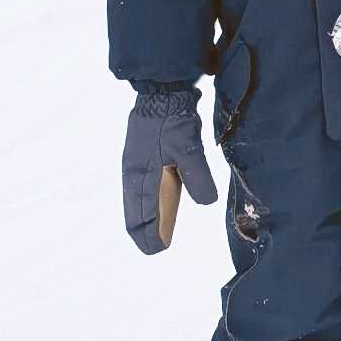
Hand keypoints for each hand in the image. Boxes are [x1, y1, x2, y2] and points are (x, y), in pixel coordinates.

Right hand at [122, 83, 218, 254]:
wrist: (162, 90)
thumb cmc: (172, 119)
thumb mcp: (188, 148)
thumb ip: (197, 176)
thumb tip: (206, 203)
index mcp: (139, 174)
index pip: (140, 214)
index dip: (148, 234)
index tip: (157, 250)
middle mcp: (134, 171)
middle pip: (136, 209)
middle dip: (144, 229)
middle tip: (154, 248)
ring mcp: (138, 162)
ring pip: (139, 197)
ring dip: (147, 216)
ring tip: (156, 231)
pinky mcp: (145, 154)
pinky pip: (145, 184)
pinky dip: (150, 199)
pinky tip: (160, 202)